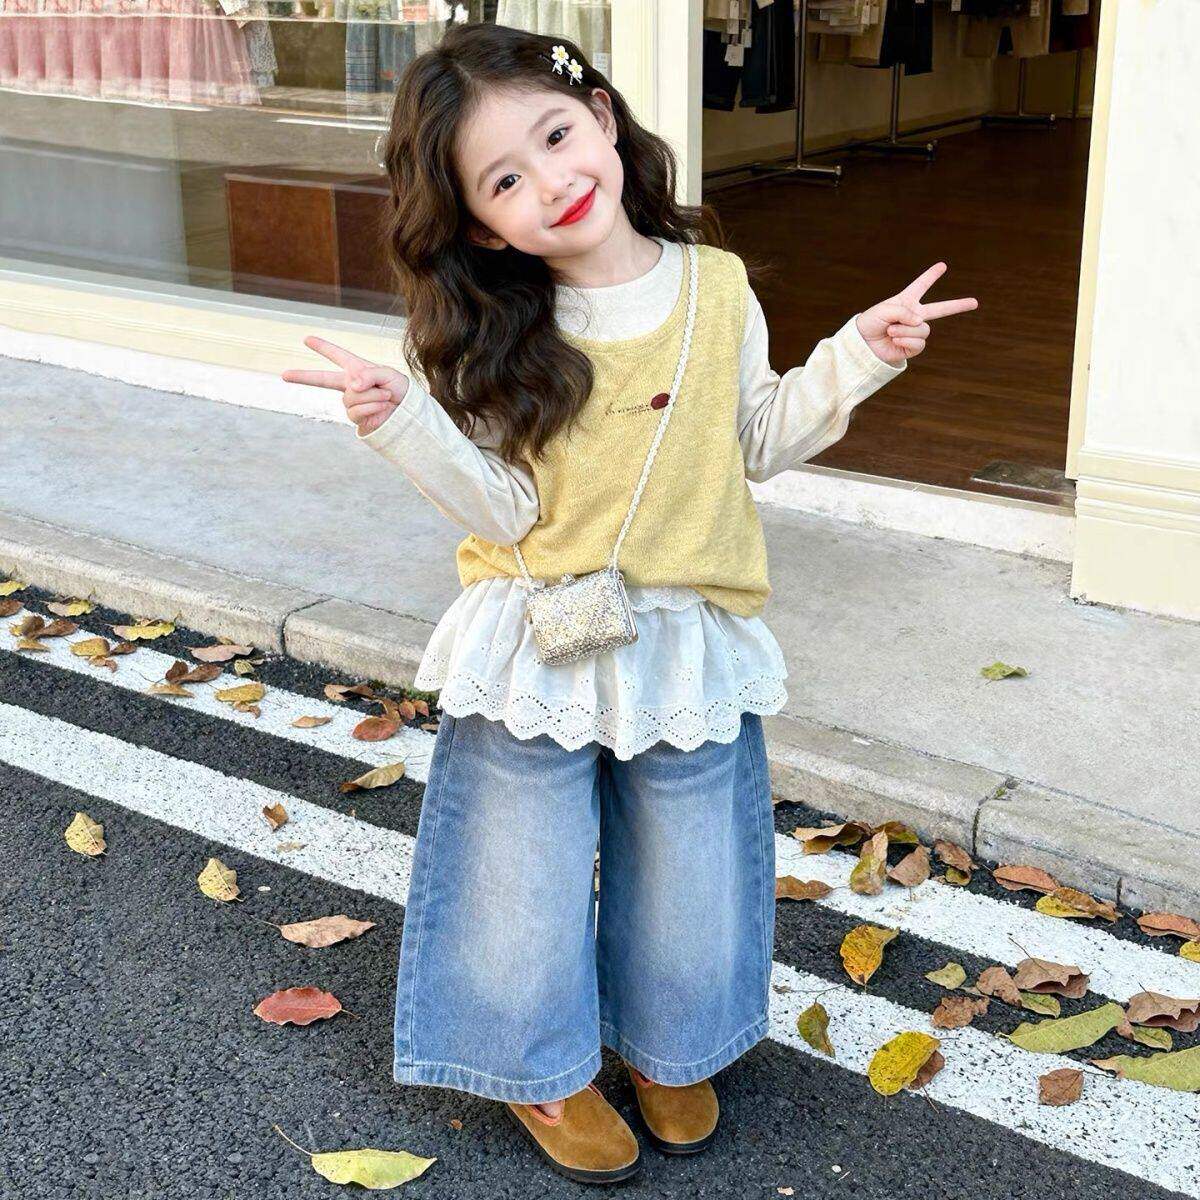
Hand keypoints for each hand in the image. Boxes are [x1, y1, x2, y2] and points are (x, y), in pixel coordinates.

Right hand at [281, 335, 410, 435]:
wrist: (411, 413)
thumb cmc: (402, 390)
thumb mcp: (387, 374)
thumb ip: (368, 375)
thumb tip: (351, 386)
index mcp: (357, 369)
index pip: (337, 356)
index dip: (323, 347)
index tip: (307, 339)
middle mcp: (351, 386)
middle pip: (322, 380)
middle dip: (303, 376)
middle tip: (284, 374)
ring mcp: (352, 402)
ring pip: (350, 397)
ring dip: (371, 396)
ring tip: (386, 397)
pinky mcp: (357, 418)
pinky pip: (355, 411)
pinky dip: (372, 407)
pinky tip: (383, 407)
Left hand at [855, 263, 977, 366]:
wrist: (862, 344)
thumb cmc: (870, 323)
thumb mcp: (885, 309)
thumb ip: (905, 312)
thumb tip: (921, 323)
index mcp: (906, 301)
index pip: (921, 286)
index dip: (931, 275)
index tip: (942, 265)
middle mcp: (914, 316)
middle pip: (940, 309)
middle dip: (958, 306)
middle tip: (975, 302)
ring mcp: (914, 332)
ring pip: (923, 329)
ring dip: (905, 330)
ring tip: (890, 331)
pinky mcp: (912, 347)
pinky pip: (918, 342)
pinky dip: (905, 340)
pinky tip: (894, 340)